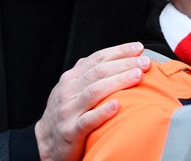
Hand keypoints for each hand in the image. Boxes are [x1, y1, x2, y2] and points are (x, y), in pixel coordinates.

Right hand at [35, 42, 150, 160]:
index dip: (119, 51)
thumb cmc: (67, 112)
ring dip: (118, 81)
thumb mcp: (74, 89)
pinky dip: (103, 112)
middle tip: (144, 62)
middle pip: (99, 72)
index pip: (98, 58)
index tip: (138, 48)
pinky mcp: (71, 131)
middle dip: (124, 64)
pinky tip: (117, 106)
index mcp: (72, 77)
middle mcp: (69, 90)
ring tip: (137, 76)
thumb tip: (123, 59)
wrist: (46, 142)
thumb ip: (92, 75)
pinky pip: (88, 120)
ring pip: (94, 91)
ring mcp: (68, 110)